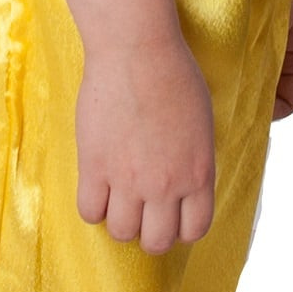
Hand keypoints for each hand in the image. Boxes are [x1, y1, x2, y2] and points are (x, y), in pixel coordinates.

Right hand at [75, 29, 216, 251]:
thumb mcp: (202, 125)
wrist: (137, 50)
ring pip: (122, 232)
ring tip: (117, 201)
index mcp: (199, 174)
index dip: (180, 229)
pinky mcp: (95, 166)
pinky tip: (96, 189)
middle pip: (156, 241)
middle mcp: (166, 185)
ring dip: (119, 221)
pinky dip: (93, 207)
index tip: (170, 218)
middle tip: (142, 214)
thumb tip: (186, 183)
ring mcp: (129, 179)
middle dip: (149, 233)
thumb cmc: (174, 76)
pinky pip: (90, 211)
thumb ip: (195, 161)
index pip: (194, 230)